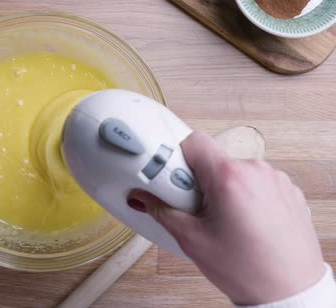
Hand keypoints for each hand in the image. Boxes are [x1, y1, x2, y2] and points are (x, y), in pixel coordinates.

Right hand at [128, 132, 325, 304]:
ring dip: (221, 187)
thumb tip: (143, 198)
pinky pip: (255, 182)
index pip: (193, 142)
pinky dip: (244, 195)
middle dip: (197, 179)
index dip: (175, 157)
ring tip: (221, 220)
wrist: (290, 290)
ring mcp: (275, 179)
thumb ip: (162, 211)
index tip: (169, 179)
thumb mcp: (192, 240)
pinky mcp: (287, 190)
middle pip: (213, 158)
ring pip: (234, 170)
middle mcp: (256, 171)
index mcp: (230, 177)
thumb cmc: (248, 270)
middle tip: (193, 207)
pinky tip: (242, 223)